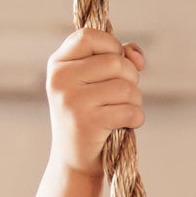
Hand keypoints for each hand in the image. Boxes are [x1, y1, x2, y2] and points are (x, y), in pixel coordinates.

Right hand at [46, 29, 147, 176]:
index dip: (112, 45)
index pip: (89, 36)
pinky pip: (129, 111)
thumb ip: (118, 58)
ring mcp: (72, 101)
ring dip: (135, 101)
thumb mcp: (96, 81)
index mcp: (57, 64)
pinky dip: (136, 119)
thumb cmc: (89, 114)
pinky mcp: (87, 122)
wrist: (73, 160)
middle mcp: (60, 79)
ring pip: (126, 87)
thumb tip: (138, 57)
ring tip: (122, 111)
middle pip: (116, 62)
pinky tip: (125, 125)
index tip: (116, 61)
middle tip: (122, 95)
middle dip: (130, 78)